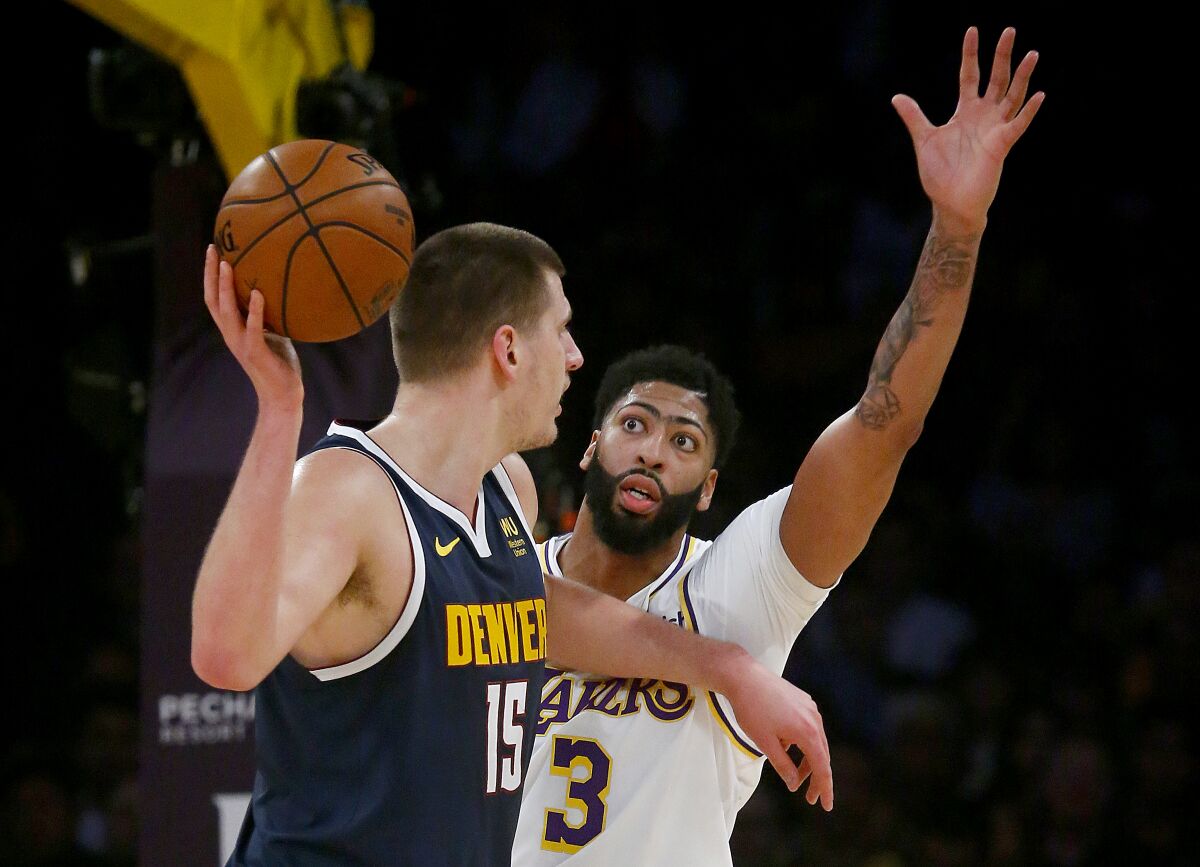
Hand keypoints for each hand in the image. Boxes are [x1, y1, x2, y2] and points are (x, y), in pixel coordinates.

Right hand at [203, 245, 303, 408]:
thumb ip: (268, 314)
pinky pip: (253, 329)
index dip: (211, 275)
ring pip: (227, 311)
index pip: (214, 298)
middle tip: (213, 248)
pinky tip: (258, 294)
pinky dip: (255, 311)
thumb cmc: (279, 363)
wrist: (283, 395)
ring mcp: (242, 344)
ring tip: (229, 264)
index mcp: (233, 329)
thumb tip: (278, 289)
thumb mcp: (272, 332)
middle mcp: (231, 334)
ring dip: (226, 287)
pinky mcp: (256, 353)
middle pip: (213, 300)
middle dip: (212, 274)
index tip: (213, 250)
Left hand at [724, 657, 832, 810]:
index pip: (822, 767)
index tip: (826, 805)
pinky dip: (801, 742)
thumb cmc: (751, 710)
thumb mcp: (765, 744)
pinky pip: (807, 727)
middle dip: (816, 777)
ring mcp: (810, 708)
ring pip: (815, 741)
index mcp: (808, 732)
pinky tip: (786, 746)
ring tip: (795, 774)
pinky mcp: (802, 700)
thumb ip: (783, 765)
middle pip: (821, 755)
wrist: (744, 677)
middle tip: (810, 798)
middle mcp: (814, 719)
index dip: (824, 788)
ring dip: (807, 760)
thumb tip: (794, 783)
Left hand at [892, 26, 1044, 234]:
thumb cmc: (940, 174)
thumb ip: (914, 117)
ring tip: (1031, 54)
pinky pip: (1018, 125)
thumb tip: (897, 97)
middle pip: (996, 78)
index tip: (972, 31)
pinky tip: (1038, 95)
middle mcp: (983, 116)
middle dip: (1002, 55)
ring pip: (1013, 96)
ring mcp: (995, 129)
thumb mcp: (924, 139)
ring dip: (1022, 76)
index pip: (970, 75)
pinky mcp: (1002, 145)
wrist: (950, 202)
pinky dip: (1029, 111)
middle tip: (1009, 30)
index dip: (971, 54)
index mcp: (965, 112)